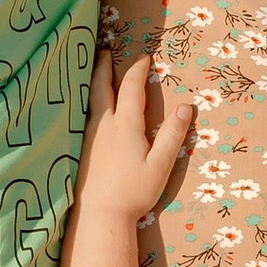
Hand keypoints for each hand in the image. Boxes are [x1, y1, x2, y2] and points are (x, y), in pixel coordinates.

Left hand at [79, 52, 195, 221]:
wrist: (100, 214)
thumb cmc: (133, 192)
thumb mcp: (161, 164)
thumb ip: (173, 135)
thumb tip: (185, 106)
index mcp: (125, 125)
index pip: (131, 88)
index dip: (138, 70)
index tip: (144, 58)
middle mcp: (104, 125)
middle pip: (102, 87)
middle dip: (105, 67)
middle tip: (105, 52)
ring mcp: (89, 136)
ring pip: (91, 100)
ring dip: (94, 82)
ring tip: (94, 73)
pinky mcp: (80, 149)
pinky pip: (84, 115)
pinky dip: (87, 102)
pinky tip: (88, 110)